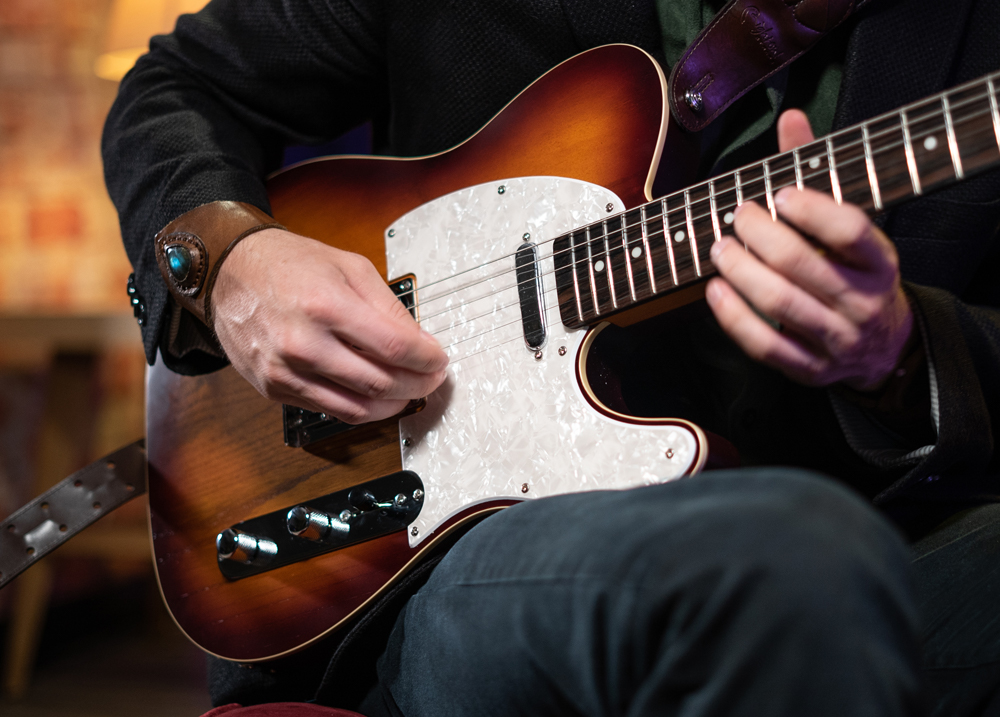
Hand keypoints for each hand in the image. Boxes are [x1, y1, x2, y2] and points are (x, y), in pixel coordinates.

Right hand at [211, 228, 448, 422]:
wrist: (229, 271)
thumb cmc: (287, 264)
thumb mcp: (349, 267)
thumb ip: (389, 307)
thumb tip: (421, 342)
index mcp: (326, 305)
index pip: (394, 348)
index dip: (427, 360)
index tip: (439, 360)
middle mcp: (303, 343)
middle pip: (380, 383)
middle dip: (417, 384)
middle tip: (432, 378)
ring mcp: (286, 371)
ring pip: (357, 409)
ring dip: (393, 405)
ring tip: (409, 390)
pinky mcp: (274, 389)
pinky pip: (330, 412)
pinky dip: (361, 409)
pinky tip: (375, 395)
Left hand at [704, 110, 913, 390]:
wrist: (880, 345)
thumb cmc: (852, 270)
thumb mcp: (848, 224)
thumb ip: (817, 172)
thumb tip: (791, 118)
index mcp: (880, 261)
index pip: (852, 230)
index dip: (812, 208)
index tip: (779, 194)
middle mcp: (864, 302)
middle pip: (806, 266)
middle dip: (761, 237)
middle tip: (737, 217)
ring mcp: (838, 339)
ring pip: (783, 305)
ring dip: (742, 271)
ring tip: (720, 247)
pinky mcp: (810, 369)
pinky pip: (767, 346)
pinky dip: (735, 318)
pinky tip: (714, 290)